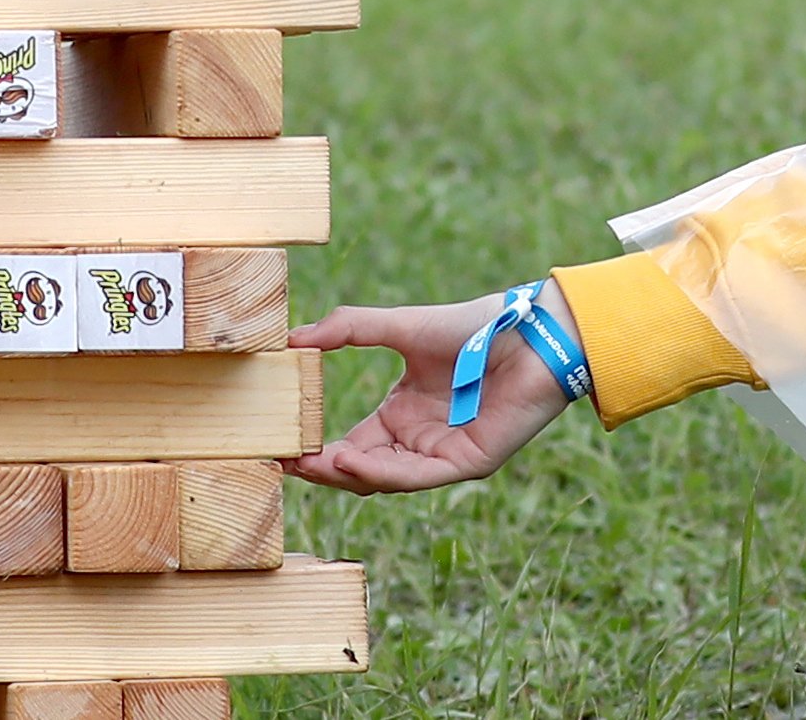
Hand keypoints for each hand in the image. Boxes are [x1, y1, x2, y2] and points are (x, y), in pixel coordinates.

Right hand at [290, 295, 572, 493]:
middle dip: (322, 470)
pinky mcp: (467, 463)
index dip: (315, 451)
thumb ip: (348, 329)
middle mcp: (418, 441)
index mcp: (401, 416)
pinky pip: (417, 476)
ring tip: (309, 463)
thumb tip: (292, 338)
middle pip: (361, 470)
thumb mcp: (399, 327)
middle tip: (282, 463)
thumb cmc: (471, 326)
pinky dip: (381, 471)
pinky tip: (350, 459)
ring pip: (384, 479)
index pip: (350, 445)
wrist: (527, 331)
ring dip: (345, 474)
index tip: (278, 446)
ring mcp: (441, 455)